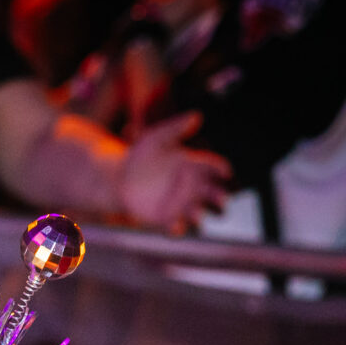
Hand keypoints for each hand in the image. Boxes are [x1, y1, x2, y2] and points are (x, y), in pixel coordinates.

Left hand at [118, 111, 228, 231]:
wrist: (120, 178)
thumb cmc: (141, 155)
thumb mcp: (156, 138)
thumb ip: (175, 128)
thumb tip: (196, 116)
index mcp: (194, 165)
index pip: (214, 167)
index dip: (221, 169)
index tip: (225, 172)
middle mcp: (193, 187)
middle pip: (214, 194)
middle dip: (221, 197)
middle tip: (222, 200)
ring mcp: (181, 204)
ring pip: (199, 213)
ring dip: (200, 216)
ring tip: (196, 216)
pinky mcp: (167, 218)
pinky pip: (177, 226)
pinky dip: (177, 228)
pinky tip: (174, 227)